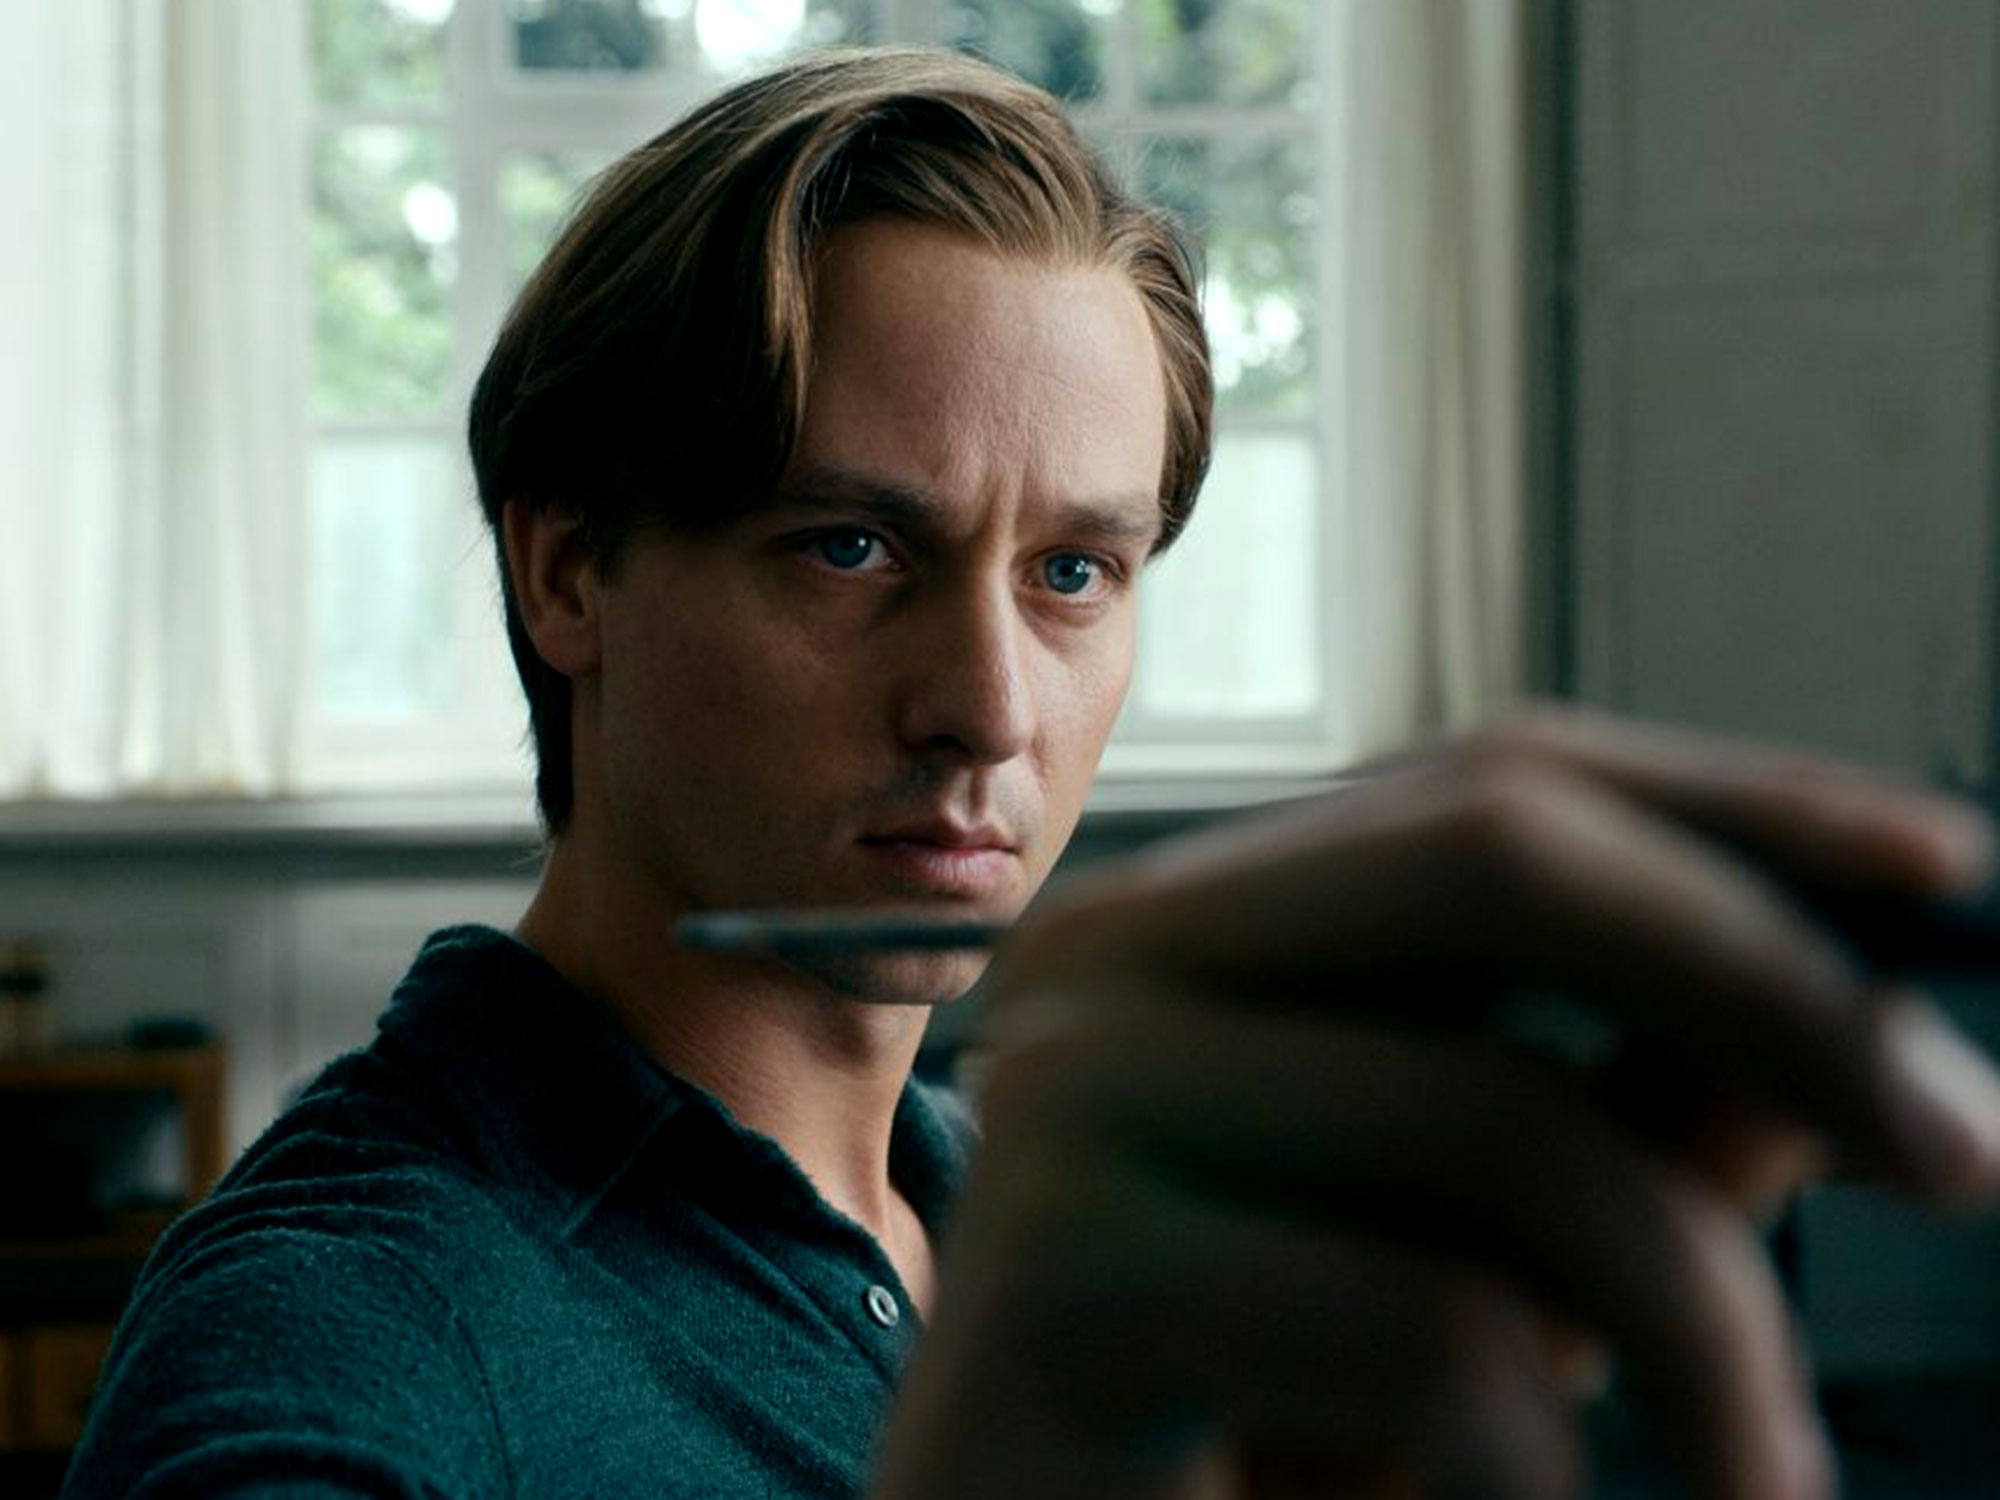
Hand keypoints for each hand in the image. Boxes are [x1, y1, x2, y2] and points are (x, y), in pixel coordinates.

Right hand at [871, 708, 1999, 1499]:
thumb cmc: (1264, 1433)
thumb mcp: (1492, 1259)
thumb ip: (1637, 1118)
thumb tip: (1854, 1007)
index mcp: (1203, 925)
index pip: (1490, 782)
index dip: (1730, 803)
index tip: (1939, 873)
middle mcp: (1111, 958)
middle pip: (1491, 851)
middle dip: (1769, 984)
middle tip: (1961, 1155)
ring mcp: (1071, 1100)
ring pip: (1501, 1121)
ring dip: (1707, 1335)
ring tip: (1758, 1484)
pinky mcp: (1063, 1280)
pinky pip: (1434, 1332)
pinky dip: (1554, 1466)